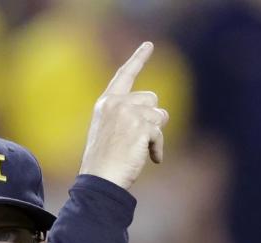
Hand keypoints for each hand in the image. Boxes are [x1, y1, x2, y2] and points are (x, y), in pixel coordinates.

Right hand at [78, 42, 168, 189]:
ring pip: (160, 115)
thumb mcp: (109, 132)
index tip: (149, 45)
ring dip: (154, 134)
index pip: (124, 75)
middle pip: (152, 98)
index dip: (138, 59)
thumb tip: (159, 113)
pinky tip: (150, 160)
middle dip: (152, 118)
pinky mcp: (141, 126)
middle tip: (139, 139)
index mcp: (106, 103)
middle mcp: (117, 103)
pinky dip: (157, 148)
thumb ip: (127, 116)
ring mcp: (129, 113)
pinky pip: (160, 134)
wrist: (100, 179)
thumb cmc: (103, 163)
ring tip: (139, 151)